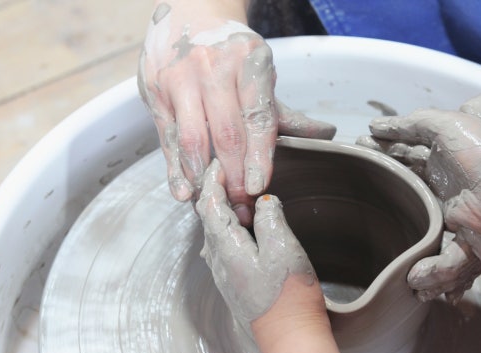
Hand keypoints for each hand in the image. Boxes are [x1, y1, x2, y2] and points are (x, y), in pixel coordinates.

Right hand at [139, 2, 335, 224]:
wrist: (187, 14)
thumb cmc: (229, 51)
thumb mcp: (260, 71)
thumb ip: (283, 111)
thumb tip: (325, 135)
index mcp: (247, 62)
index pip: (257, 117)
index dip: (258, 156)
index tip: (258, 186)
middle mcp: (211, 69)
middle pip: (225, 135)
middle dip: (234, 177)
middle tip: (242, 206)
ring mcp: (180, 80)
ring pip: (192, 140)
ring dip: (204, 179)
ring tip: (217, 203)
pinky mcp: (155, 93)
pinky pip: (167, 139)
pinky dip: (175, 170)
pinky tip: (185, 190)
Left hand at [196, 160, 317, 324]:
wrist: (291, 338)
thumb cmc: (288, 296)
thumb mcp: (282, 247)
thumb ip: (269, 217)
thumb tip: (263, 200)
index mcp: (226, 247)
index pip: (209, 204)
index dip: (212, 180)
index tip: (219, 162)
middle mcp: (219, 261)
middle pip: (208, 218)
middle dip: (216, 193)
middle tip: (230, 174)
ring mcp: (226, 274)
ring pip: (216, 233)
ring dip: (225, 211)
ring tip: (241, 197)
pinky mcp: (237, 284)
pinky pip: (226, 248)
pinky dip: (232, 229)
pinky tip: (247, 229)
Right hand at [367, 110, 480, 301]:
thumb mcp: (450, 125)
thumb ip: (414, 123)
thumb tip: (377, 126)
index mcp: (446, 161)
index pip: (406, 155)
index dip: (382, 152)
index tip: (357, 152)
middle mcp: (450, 189)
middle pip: (409, 191)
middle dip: (384, 192)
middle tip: (357, 192)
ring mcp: (459, 219)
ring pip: (424, 231)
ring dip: (406, 242)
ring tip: (381, 244)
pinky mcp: (471, 247)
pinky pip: (448, 263)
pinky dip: (433, 273)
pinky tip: (415, 278)